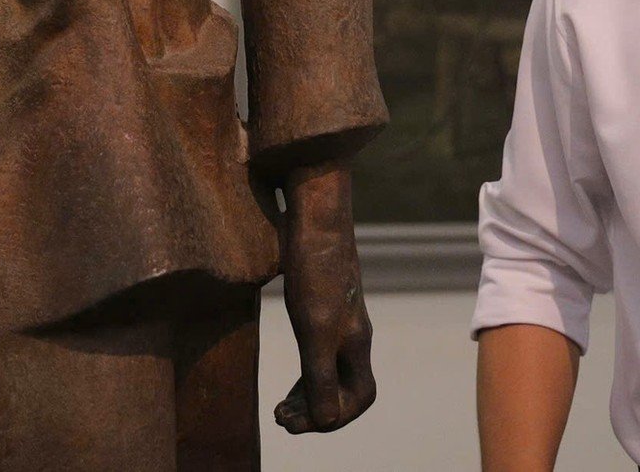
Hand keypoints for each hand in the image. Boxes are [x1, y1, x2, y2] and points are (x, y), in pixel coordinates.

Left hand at [274, 163, 376, 433]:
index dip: (335, 417)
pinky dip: (302, 375)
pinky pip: (318, 353)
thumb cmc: (317, 269)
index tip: (298, 421)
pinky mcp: (321, 304)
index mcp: (355, 342)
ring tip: (279, 409)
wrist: (315, 217)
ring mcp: (337, 319)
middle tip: (281, 418)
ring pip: (329, 373)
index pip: (359, 397)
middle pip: (345, 390)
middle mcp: (351, 334)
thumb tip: (324, 421)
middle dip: (316, 412)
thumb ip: (320, 375)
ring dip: (307, 397)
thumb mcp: (314, 327)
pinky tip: (285, 380)